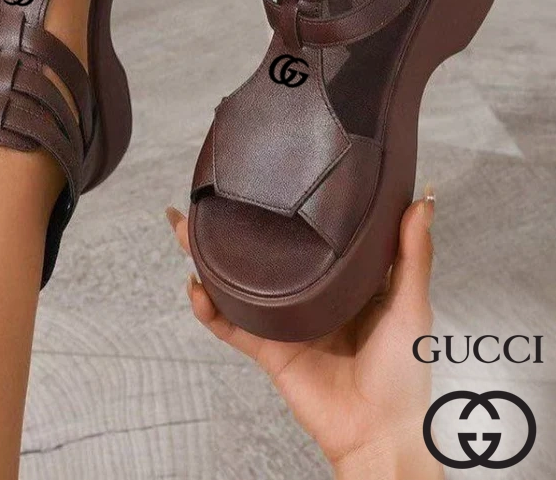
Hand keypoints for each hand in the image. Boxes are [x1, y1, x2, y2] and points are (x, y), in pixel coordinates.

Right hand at [167, 191, 443, 479]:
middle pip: (261, 253)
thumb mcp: (412, 304)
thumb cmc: (403, 372)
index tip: (271, 173)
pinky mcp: (267, 347)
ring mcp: (283, 319)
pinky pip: (230, 325)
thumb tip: (422, 199)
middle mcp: (307, 293)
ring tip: (183, 228)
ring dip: (206, 257)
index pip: (308, 233)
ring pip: (236, 281)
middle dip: (230, 226)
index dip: (286, 207)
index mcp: (340, 278)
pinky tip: (196, 287)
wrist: (378, 431)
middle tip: (205, 199)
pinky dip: (209, 308)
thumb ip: (412, 255)